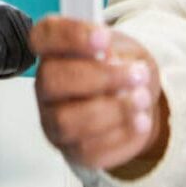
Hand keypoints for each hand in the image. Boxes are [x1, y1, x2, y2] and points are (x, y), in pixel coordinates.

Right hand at [31, 15, 167, 173]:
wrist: (132, 96)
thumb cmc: (120, 64)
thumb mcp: (123, 46)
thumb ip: (115, 50)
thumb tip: (109, 61)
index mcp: (53, 49)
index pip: (43, 36)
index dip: (70, 36)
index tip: (104, 38)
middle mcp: (46, 84)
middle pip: (52, 80)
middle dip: (99, 77)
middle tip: (136, 74)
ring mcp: (54, 120)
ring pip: (67, 121)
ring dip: (111, 110)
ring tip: (142, 98)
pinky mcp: (73, 150)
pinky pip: (89, 151)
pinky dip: (120, 135)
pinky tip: (140, 121)